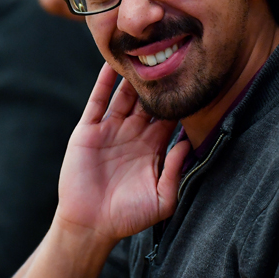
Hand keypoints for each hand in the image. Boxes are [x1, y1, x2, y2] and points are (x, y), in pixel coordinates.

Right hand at [56, 63, 190, 243]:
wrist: (90, 225)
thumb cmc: (128, 217)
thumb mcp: (162, 199)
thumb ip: (175, 172)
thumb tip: (187, 143)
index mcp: (152, 149)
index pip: (169, 118)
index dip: (178, 101)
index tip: (190, 80)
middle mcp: (133, 135)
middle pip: (148, 102)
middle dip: (157, 83)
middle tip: (168, 56)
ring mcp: (110, 130)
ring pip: (124, 96)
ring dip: (132, 77)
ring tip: (142, 52)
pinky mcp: (88, 131)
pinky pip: (97, 101)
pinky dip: (103, 82)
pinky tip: (110, 64)